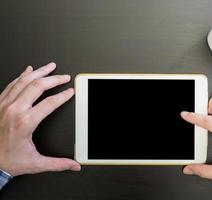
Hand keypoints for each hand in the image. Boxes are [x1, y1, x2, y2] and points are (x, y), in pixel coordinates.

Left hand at [0, 62, 79, 176]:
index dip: (63, 96)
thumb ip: (58, 163)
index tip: (70, 92)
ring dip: (39, 72)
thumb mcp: (36, 163)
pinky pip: (12, 84)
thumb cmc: (7, 160)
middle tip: (64, 77)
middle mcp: (14, 110)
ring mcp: (4, 105)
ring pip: (24, 81)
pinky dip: (22, 75)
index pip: (49, 103)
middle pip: (38, 86)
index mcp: (25, 122)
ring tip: (50, 66)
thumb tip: (73, 165)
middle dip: (54, 79)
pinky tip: (28, 70)